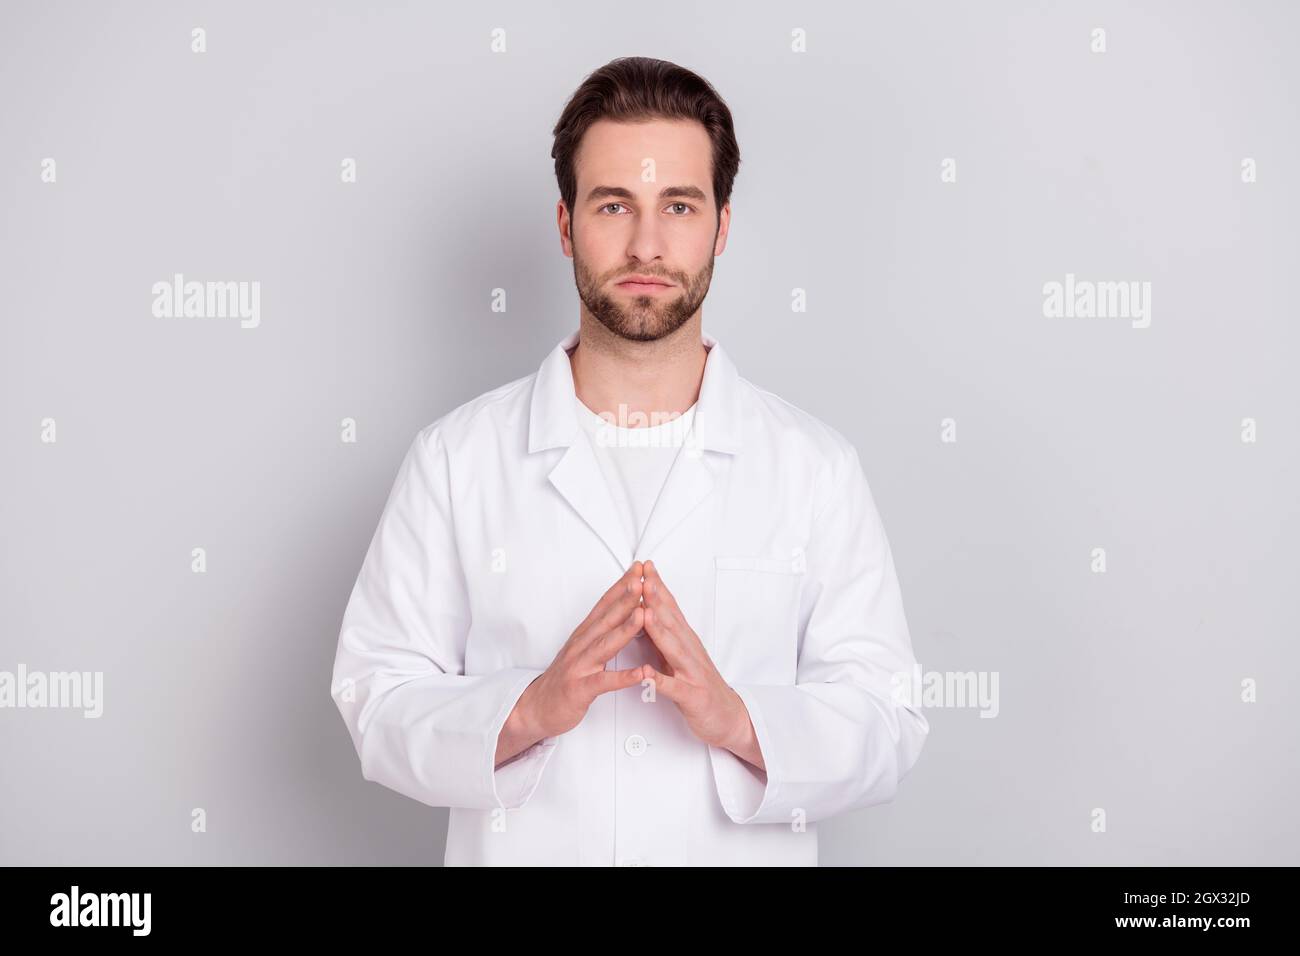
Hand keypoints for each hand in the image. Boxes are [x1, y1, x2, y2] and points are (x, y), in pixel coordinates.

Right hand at [496, 561, 646, 765]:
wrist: (536, 707)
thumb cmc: (566, 677)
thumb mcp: (581, 648)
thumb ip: (600, 629)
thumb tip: (621, 608)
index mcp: (584, 634)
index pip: (605, 605)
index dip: (621, 586)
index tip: (639, 569)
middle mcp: (581, 645)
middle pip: (606, 618)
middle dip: (625, 598)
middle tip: (643, 579)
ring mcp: (579, 666)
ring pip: (605, 645)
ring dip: (625, 629)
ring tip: (643, 614)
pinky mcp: (580, 689)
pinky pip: (604, 682)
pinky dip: (623, 677)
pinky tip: (641, 672)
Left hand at [639, 559, 764, 769]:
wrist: (728, 717)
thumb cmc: (700, 686)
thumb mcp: (679, 656)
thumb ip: (664, 636)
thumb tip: (643, 612)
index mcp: (685, 641)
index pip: (670, 608)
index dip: (657, 587)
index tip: (643, 567)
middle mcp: (690, 652)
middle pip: (672, 621)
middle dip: (657, 599)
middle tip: (642, 577)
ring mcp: (693, 673)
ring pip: (674, 649)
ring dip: (660, 630)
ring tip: (645, 613)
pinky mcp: (692, 697)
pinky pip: (675, 688)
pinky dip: (660, 680)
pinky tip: (647, 673)